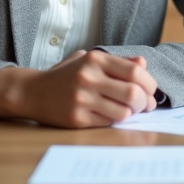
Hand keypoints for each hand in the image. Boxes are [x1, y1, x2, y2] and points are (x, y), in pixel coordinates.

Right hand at [0, 50, 158, 127]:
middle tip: (146, 105)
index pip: (135, 72)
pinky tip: (112, 115)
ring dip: (132, 114)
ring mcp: (82, 100)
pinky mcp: (76, 119)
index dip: (149, 83)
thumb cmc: (67, 75)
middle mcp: (88, 78)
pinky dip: (115, 120)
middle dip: (145, 102)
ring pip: (123, 112)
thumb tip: (143, 64)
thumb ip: (118, 62)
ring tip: (130, 111)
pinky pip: (108, 123)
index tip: (151, 90)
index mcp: (95, 60)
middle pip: (133, 93)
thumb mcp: (90, 60)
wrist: (32, 92)